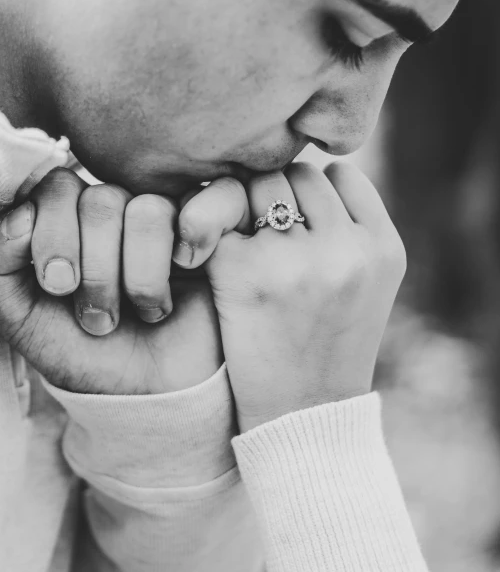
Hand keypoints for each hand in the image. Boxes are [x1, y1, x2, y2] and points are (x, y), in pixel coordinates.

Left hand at [0, 168, 248, 394]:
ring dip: (140, 277)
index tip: (57, 287)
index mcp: (72, 218)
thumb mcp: (18, 314)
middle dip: (96, 271)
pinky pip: (216, 197)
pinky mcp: (217, 226)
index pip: (57, 186)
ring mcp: (170, 215)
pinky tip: (189, 266)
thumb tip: (21, 213)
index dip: (52, 234)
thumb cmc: (85, 352)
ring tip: (144, 312)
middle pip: (100, 200)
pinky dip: (198, 234)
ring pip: (146, 211)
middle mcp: (121, 209)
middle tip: (99, 317)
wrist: (147, 397)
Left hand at [201, 162, 406, 432]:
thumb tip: (306, 173)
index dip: (317, 191)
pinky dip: (210, 231)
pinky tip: (209, 256)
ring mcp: (294, 260)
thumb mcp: (371, 283)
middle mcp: (344, 248)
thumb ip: (353, 226)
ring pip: (259, 186)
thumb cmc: (332, 346)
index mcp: (381, 247)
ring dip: (246, 206)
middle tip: (267, 233)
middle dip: (280, 196)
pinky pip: (219, 218)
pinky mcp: (244, 274)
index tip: (303, 219)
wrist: (304, 419)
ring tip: (245, 244)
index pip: (341, 173)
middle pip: (297, 174)